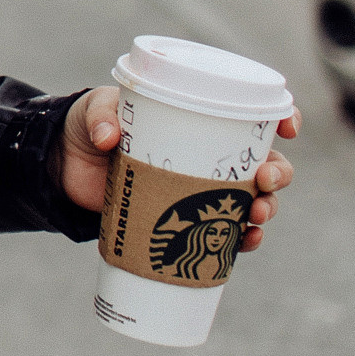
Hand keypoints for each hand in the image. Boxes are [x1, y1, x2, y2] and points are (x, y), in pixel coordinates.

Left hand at [53, 87, 299, 245]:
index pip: (253, 114)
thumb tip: (109, 137)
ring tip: (257, 215)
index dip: (281, 117)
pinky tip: (246, 243)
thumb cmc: (91, 127)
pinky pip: (227, 233)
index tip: (287, 126)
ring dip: (267, 208)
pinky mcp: (187, 220)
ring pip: (254, 199)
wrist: (67, 168)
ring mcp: (202, 190)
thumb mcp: (94, 112)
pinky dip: (243, 240)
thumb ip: (101, 116)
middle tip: (265, 179)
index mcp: (198, 119)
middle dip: (278, 172)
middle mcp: (210, 155)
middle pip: (266, 162)